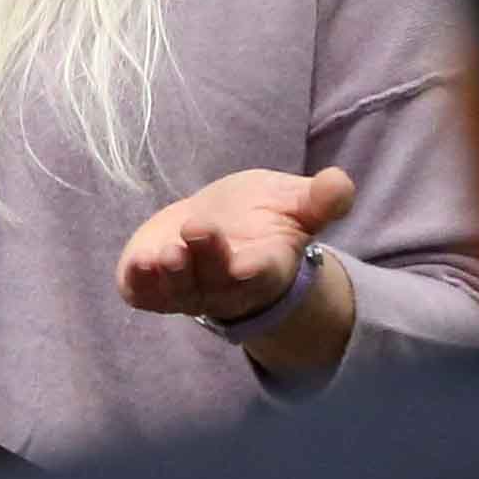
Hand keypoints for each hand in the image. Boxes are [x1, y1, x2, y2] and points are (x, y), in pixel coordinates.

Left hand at [116, 165, 353, 329]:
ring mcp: (186, 290)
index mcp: (264, 265)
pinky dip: (139, 284)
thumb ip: (321, 199)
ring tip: (166, 253)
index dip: (255, 270)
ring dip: (170, 275)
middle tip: (198, 229)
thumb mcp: (295, 202)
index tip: (250, 263)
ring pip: (178, 292)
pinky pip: (144, 295)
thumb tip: (340, 183)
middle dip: (207, 256)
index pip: (262, 273)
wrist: (219, 226)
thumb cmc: (263, 216)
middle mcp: (224, 285)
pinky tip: (137, 263)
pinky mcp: (152, 288)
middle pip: (215, 279)